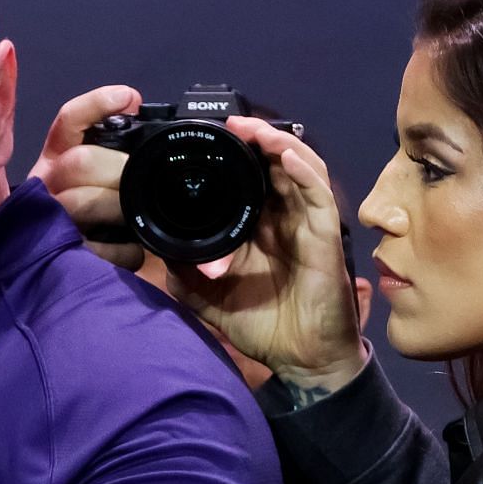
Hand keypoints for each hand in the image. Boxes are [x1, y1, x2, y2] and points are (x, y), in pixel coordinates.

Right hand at [29, 85, 144, 270]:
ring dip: (116, 207)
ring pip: (79, 202)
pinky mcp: (59, 256)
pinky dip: (120, 250)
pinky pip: (92, 248)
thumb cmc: (95, 217)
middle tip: (146, 180)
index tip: (128, 98)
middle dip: (118, 169)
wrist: (62, 271)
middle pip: (78, 162)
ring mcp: (49, 220)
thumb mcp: (101, 177)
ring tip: (138, 216)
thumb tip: (135, 108)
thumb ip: (115, 146)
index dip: (95, 106)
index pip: (69, 122)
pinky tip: (134, 251)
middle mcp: (46, 184)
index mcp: (57, 158)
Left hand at [165, 116, 366, 391]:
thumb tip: (156, 245)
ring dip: (277, 144)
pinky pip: (318, 195)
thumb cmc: (262, 326)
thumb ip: (185, 269)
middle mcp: (284, 218)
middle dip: (253, 138)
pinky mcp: (326, 236)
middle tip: (227, 122)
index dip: (232, 154)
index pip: (248, 178)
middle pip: (274, 163)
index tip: (204, 138)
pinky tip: (285, 157)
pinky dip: (303, 171)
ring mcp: (307, 223)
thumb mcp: (207, 296)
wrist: (300, 361)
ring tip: (251, 129)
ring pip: (299, 168)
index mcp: (259, 226)